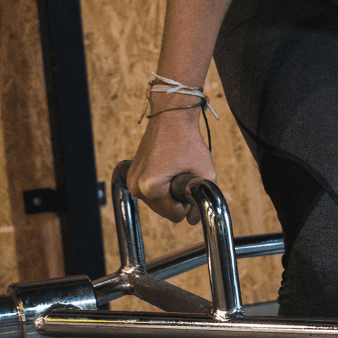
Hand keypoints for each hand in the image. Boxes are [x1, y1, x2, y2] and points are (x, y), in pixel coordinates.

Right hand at [127, 101, 216, 224]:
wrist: (170, 117)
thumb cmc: (188, 142)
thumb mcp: (205, 174)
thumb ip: (201, 201)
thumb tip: (192, 220)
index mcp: (151, 188)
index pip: (174, 216)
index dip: (187, 205)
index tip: (189, 185)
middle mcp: (136, 187)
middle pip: (164, 212)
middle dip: (177, 200)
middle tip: (183, 176)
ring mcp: (131, 181)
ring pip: (157, 204)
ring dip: (169, 194)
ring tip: (175, 170)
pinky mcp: (131, 175)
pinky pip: (150, 193)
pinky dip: (161, 187)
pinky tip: (167, 170)